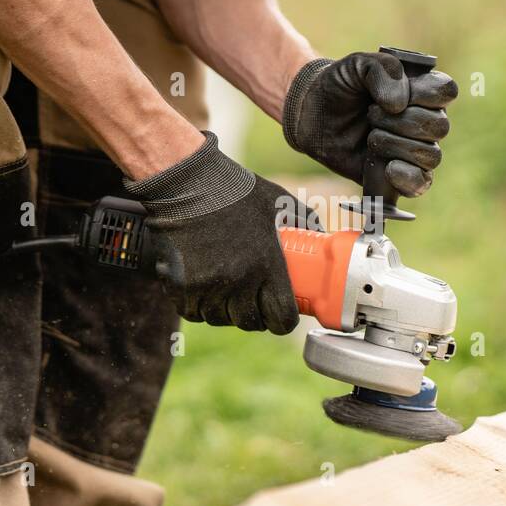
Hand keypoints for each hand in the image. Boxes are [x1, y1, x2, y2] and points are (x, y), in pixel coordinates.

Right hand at [125, 132, 319, 333]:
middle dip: (256, 316)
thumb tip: (324, 240)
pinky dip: (199, 306)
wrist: (186, 183)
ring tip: (228, 292)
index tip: (283, 313)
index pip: (282, 318)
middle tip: (255, 302)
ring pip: (220, 318)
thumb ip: (306, 223)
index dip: (284, 320)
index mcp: (267, 264)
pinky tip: (204, 289)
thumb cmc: (236, 191)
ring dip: (226, 311)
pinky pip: (193, 312)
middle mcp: (238, 280)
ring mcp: (207, 286)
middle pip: (250, 322)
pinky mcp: (181, 286)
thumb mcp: (280, 202)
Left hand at [282, 52, 457, 196]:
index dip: (425, 95)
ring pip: (431, 155)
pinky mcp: (398, 174)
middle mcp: (423, 120)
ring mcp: (413, 148)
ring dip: (399, 146)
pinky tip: (389, 168)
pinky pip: (421, 183)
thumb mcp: (357, 64)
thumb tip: (400, 105)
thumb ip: (382, 69)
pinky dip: (408, 177)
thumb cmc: (339, 85)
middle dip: (403, 122)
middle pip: (438, 126)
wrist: (311, 112)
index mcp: (421, 89)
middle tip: (371, 114)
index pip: (446, 91)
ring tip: (371, 138)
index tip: (396, 95)